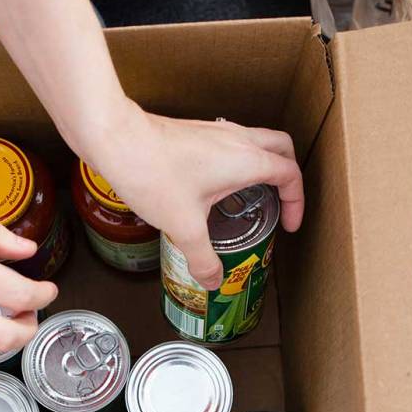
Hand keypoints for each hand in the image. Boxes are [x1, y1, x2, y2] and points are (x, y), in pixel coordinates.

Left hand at [79, 100, 303, 289]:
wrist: (115, 137)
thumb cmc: (153, 173)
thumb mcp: (184, 225)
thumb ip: (203, 257)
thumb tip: (213, 280)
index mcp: (246, 160)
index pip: (290, 174)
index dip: (297, 201)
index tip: (290, 224)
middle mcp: (237, 139)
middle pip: (282, 147)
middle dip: (289, 173)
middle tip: (282, 201)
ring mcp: (216, 131)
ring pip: (256, 140)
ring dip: (263, 163)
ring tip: (252, 196)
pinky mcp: (196, 131)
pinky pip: (232, 141)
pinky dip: (238, 159)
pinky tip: (217, 185)